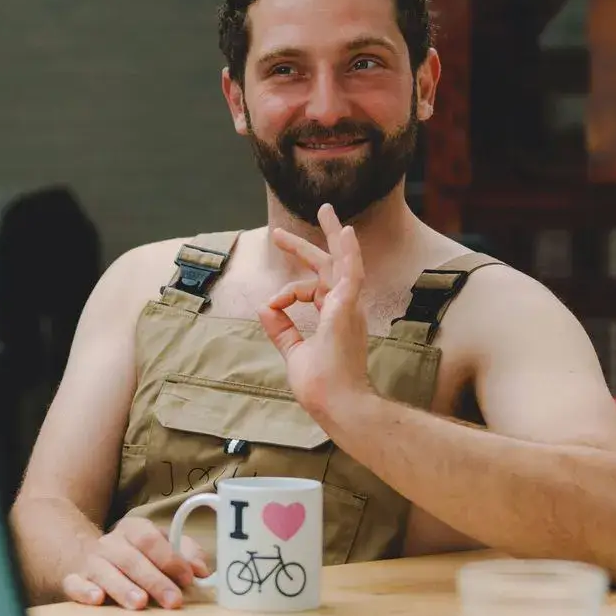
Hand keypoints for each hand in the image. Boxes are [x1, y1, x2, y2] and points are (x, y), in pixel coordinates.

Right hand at [61, 516, 207, 609]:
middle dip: (154, 580)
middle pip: (131, 558)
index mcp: (133, 530)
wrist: (87, 556)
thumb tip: (203, 570)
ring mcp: (91, 561)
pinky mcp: (73, 579)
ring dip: (123, 588)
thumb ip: (185, 554)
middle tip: (173, 601)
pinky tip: (96, 599)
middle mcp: (110, 543)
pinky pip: (75, 583)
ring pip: (105, 571)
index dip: (170, 558)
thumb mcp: (162, 547)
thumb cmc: (136, 556)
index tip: (188, 578)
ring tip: (140, 604)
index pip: (150, 539)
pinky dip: (84, 591)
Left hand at [259, 204, 373, 424]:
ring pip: (342, 262)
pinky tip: (346, 232)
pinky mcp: (346, 310)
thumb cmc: (322, 385)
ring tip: (326, 210)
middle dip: (306, 246)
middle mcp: (345, 308)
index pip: (310, 290)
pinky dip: (349, 253)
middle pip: (327, 267)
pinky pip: (351, 274)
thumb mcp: (294, 352)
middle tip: (285, 230)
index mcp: (334, 317)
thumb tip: (265, 306)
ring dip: (334, 236)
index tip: (271, 306)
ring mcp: (348, 308)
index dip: (286, 294)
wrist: (336, 404)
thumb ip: (281, 330)